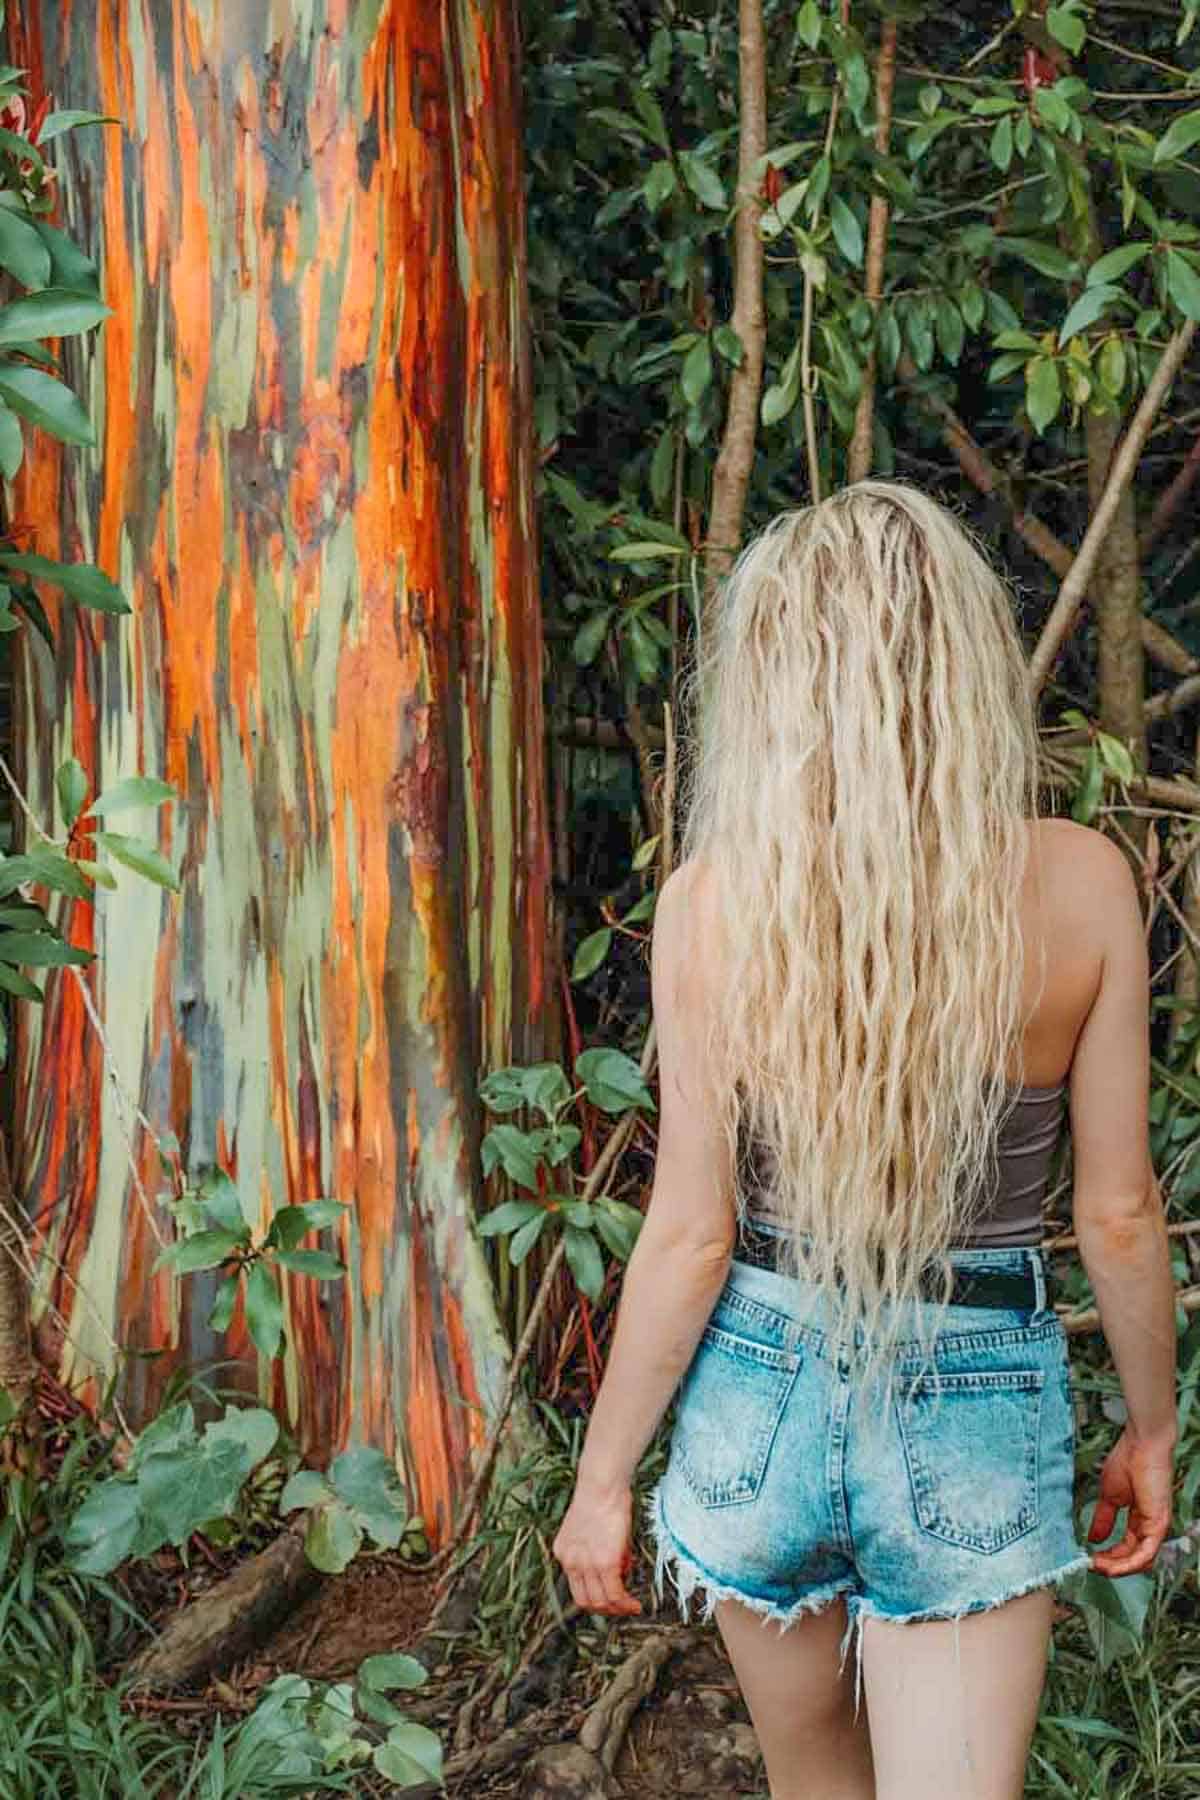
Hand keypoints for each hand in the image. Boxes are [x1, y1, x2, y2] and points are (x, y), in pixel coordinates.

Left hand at [552, 1479, 641, 1616]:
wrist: (602, 1483)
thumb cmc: (602, 1497)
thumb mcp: (593, 1529)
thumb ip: (601, 1552)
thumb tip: (621, 1569)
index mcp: (564, 1552)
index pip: (576, 1587)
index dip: (595, 1598)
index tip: (610, 1599)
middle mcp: (570, 1562)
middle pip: (585, 1601)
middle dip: (606, 1609)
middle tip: (622, 1607)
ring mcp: (586, 1564)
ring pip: (600, 1602)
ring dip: (617, 1609)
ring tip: (631, 1607)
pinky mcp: (605, 1562)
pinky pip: (614, 1593)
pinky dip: (625, 1603)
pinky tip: (634, 1604)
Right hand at [1087, 1428, 1174, 1576]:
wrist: (1141, 1443)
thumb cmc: (1128, 1460)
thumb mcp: (1109, 1496)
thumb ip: (1103, 1519)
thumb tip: (1094, 1538)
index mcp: (1140, 1519)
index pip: (1126, 1548)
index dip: (1108, 1557)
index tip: (1088, 1558)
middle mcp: (1150, 1526)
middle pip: (1133, 1559)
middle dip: (1111, 1566)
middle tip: (1091, 1566)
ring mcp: (1156, 1526)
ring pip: (1140, 1561)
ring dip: (1118, 1569)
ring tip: (1098, 1567)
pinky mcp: (1159, 1524)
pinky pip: (1145, 1553)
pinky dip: (1127, 1563)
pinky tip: (1111, 1565)